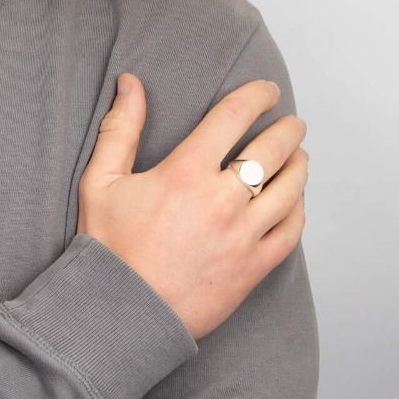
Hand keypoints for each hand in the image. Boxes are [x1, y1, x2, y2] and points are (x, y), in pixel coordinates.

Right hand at [77, 75, 307, 340]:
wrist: (121, 314)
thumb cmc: (108, 249)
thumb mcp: (100, 181)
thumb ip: (120, 128)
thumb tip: (130, 83)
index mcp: (186, 173)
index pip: (235, 116)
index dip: (258, 96)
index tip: (267, 91)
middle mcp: (221, 200)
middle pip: (273, 149)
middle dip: (288, 128)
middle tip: (291, 122)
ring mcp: (242, 236)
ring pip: (291, 188)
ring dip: (299, 164)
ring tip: (298, 155)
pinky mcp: (253, 268)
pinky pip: (292, 230)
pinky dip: (298, 208)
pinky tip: (293, 199)